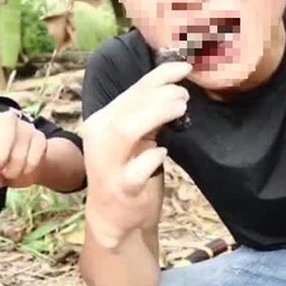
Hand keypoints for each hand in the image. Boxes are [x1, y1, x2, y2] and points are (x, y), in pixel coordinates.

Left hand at [0, 108, 47, 189]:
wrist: (21, 160)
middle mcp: (7, 119)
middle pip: (4, 140)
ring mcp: (26, 127)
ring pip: (19, 155)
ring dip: (12, 172)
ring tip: (7, 174)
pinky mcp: (40, 138)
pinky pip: (34, 160)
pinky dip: (26, 170)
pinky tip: (21, 170)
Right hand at [82, 62, 191, 249]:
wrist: (114, 218)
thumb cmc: (129, 171)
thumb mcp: (136, 139)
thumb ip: (147, 114)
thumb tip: (175, 87)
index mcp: (103, 121)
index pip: (132, 91)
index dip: (159, 76)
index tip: (186, 67)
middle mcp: (100, 138)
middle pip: (129, 106)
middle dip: (161, 94)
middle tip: (185, 96)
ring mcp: (109, 164)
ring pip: (127, 130)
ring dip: (156, 114)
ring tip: (180, 109)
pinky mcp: (122, 188)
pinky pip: (135, 170)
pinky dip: (152, 158)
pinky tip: (163, 152)